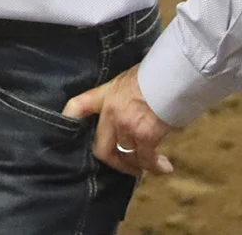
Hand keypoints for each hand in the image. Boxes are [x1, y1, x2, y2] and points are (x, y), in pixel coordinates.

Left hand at [63, 64, 175, 178]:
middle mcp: (110, 114)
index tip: (74, 132)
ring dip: (139, 166)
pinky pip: (147, 158)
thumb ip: (124, 94)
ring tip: (149, 167)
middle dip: (116, 163)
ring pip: (127, 156)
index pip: (77, 106)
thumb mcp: (129, 78)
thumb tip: (136, 102)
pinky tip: (165, 167)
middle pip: (102, 150)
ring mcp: (126, 126)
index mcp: (104, 96)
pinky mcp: (145, 136)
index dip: (70, 119)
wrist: (170, 76)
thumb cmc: (154, 73)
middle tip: (128, 167)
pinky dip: (155, 166)